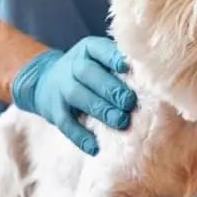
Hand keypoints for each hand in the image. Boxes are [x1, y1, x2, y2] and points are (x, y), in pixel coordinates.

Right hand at [11, 36, 136, 155]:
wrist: (44, 79)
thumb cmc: (88, 69)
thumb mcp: (98, 58)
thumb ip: (119, 64)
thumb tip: (152, 78)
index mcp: (87, 50)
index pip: (99, 49)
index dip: (112, 57)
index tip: (127, 67)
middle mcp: (72, 66)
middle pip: (89, 74)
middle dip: (110, 88)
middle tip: (130, 102)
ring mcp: (61, 88)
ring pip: (78, 97)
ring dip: (101, 110)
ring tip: (121, 122)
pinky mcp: (54, 111)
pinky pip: (66, 124)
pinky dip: (80, 136)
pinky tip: (95, 147)